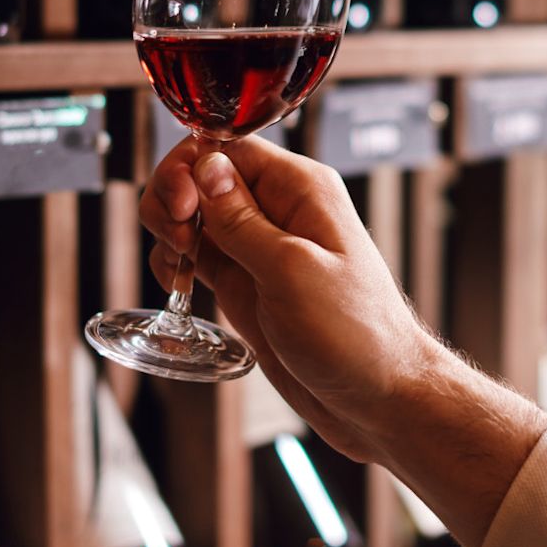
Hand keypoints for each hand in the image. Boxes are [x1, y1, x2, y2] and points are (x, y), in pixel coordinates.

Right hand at [140, 137, 439, 461]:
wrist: (377, 398)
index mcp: (301, 191)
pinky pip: (198, 255)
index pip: (228, 148)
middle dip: (174, 197)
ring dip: (169, 229)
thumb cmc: (356, 336)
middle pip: (203, 176)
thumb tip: (205, 166)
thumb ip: (242, 220)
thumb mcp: (292, 271)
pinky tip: (175, 282)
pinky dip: (175, 262)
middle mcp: (280, 211)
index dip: (191, 167)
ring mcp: (260, 249)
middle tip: (176, 237)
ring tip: (176, 262)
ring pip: (195, 215)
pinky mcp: (247, 284)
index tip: (180, 207)